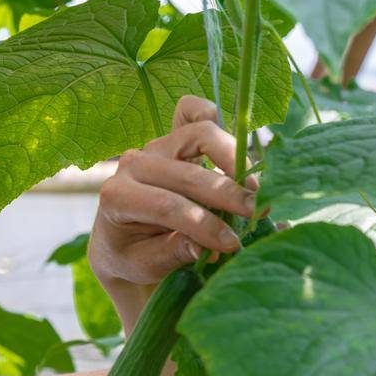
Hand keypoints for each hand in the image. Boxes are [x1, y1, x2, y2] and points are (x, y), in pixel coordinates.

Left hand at [87, 95, 259, 290]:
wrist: (122, 239)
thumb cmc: (134, 254)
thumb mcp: (146, 264)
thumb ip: (174, 254)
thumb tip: (209, 246)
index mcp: (117, 197)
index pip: (168, 206)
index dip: (205, 225)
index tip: (232, 243)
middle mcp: (133, 164)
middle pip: (188, 171)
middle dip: (227, 195)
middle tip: (257, 214)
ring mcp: (155, 145)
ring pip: (199, 134)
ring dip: (233, 158)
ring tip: (255, 188)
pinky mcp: (173, 136)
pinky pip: (190, 111)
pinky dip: (211, 116)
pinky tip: (232, 144)